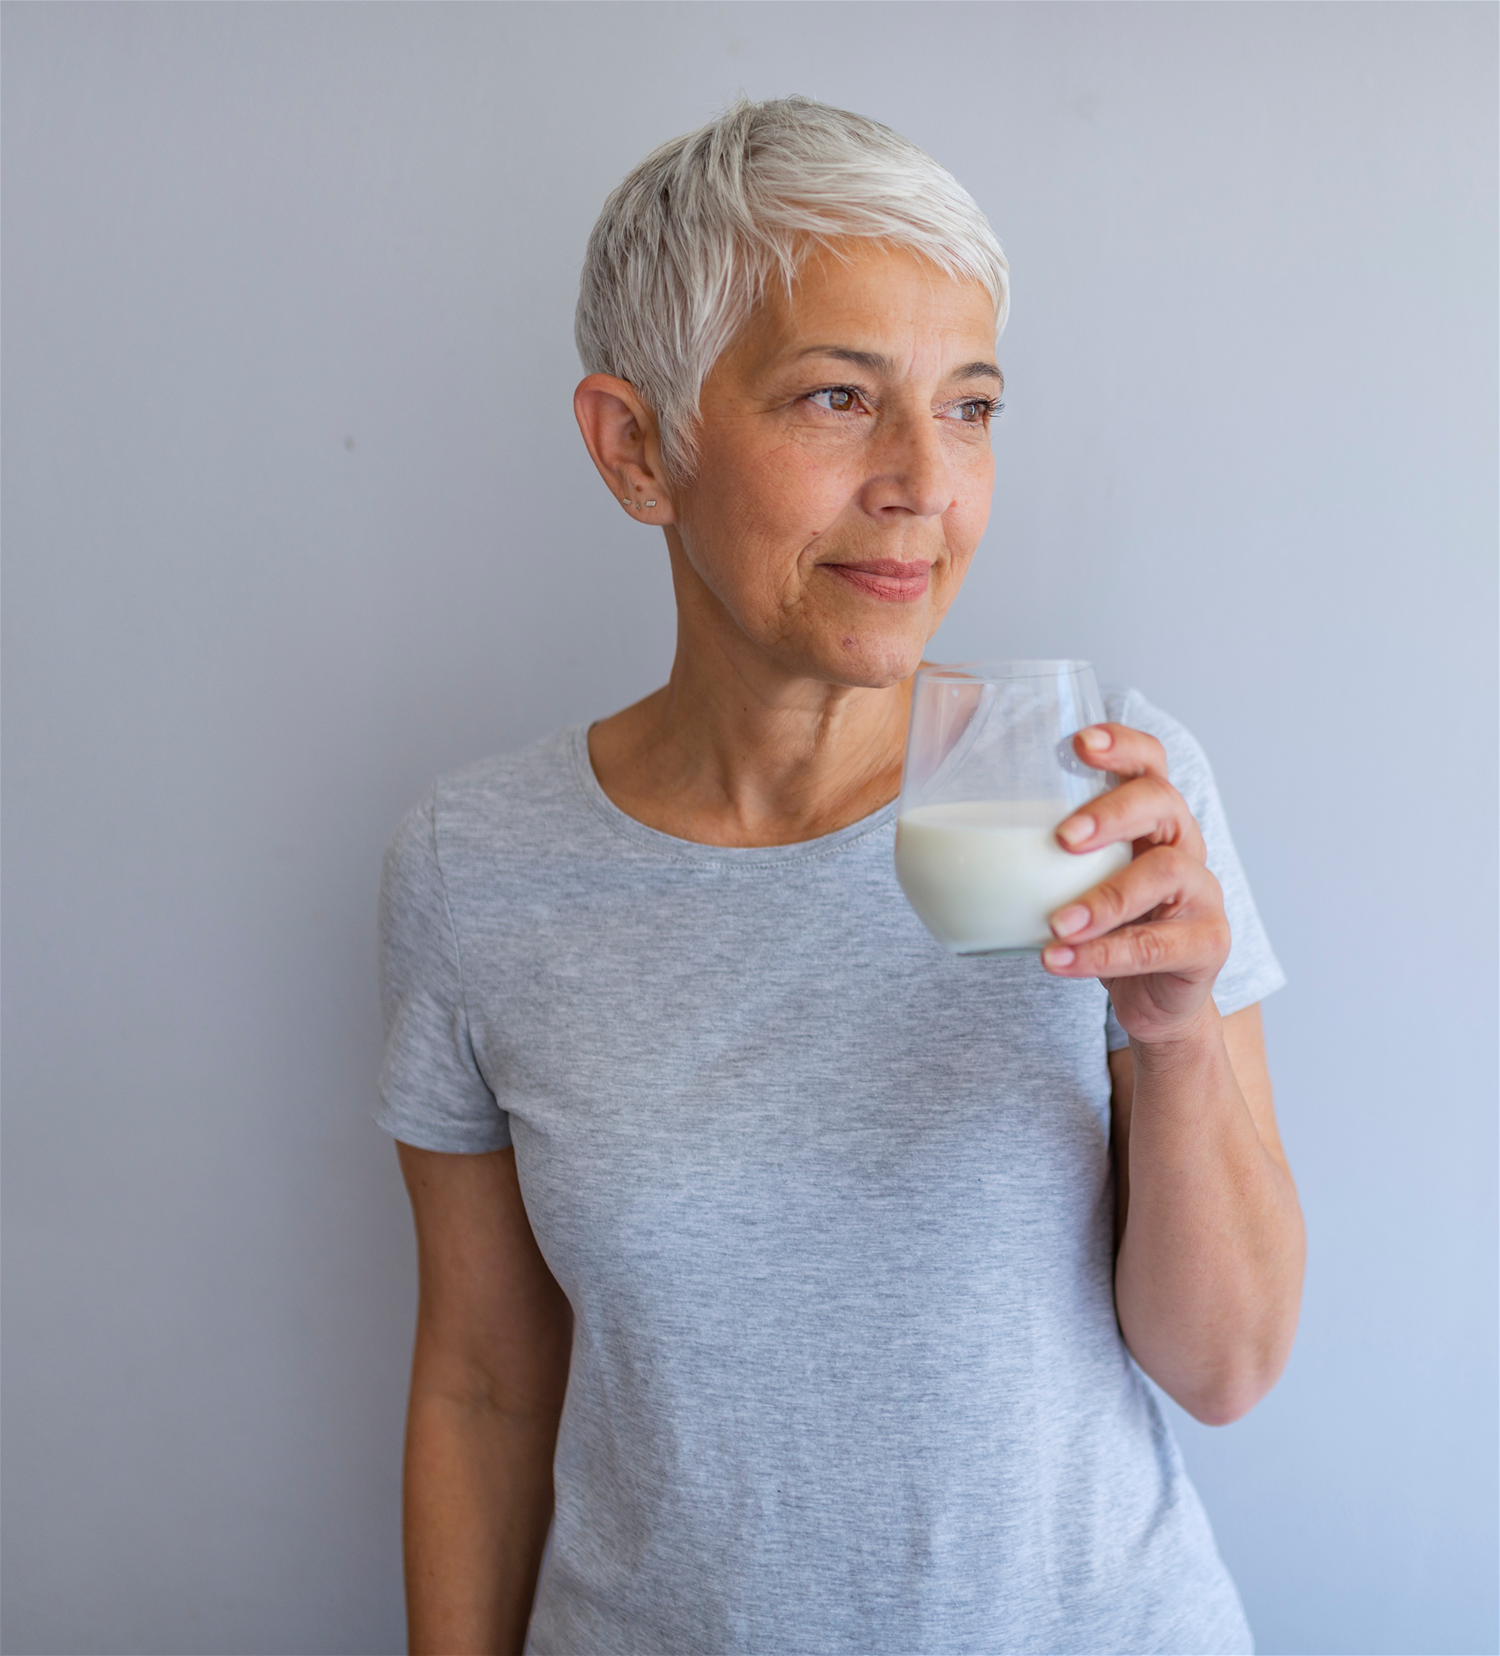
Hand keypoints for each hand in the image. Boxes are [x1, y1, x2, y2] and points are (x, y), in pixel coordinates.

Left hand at [1041, 724, 1229, 1046]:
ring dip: (1105, 898)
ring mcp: (1202, 892)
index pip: (1149, 762)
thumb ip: (1028, 855)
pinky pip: (1156, 944)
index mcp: (1150, 818)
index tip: (1080, 742)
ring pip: (1164, 874)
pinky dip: (1103, 954)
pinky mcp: (1206, 943)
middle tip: (1064, 838)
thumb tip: (923, 838)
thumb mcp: (1069, 882)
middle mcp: (1183, 843)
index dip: (1122, 745)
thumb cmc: (1103, 926)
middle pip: (1163, 804)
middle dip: (1112, 814)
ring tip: (1056, 923)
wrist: (1151, 998)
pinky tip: (1060, 959)